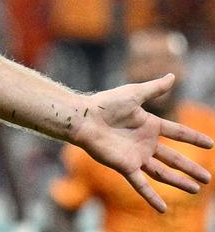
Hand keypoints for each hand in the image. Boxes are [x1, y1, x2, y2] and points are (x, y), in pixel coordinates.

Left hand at [73, 73, 213, 212]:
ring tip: (195, 190)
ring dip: (179, 182)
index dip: (193, 138)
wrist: (83, 118)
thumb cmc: (104, 103)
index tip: (210, 144)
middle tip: (208, 178)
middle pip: (174, 158)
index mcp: (149, 125)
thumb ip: (154, 88)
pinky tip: (162, 209)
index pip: (177, 133)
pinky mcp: (125, 166)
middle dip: (190, 167)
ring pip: (162, 173)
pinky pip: (141, 184)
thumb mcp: (134, 94)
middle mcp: (145, 142)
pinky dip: (151, 196)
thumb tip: (173, 76)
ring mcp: (136, 156)